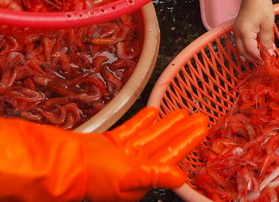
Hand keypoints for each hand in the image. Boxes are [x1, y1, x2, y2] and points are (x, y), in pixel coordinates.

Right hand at [84, 107, 208, 201]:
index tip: (202, 128)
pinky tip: (154, 111)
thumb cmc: (94, 175)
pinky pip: (132, 130)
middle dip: (182, 131)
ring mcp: (122, 155)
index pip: (171, 157)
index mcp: (141, 179)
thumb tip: (180, 178)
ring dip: (166, 124)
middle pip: (164, 145)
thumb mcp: (128, 177)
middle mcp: (134, 168)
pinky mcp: (111, 144)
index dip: (187, 142)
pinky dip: (142, 121)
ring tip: (183, 111)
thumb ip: (155, 175)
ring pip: (150, 136)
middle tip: (201, 115)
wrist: (64, 163)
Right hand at [233, 0, 275, 61]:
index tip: (269, 60)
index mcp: (244, 33)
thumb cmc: (262, 6)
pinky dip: (249, 45)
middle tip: (266, 58)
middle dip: (254, 57)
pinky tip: (259, 43)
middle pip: (243, 52)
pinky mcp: (238, 26)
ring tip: (264, 51)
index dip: (260, 58)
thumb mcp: (267, 25)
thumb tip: (268, 54)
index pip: (251, 51)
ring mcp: (236, 29)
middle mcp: (237, 33)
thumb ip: (266, 41)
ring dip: (252, 52)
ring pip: (242, 47)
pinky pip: (241, 41)